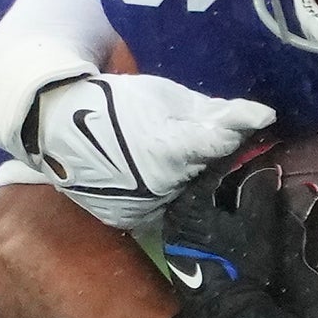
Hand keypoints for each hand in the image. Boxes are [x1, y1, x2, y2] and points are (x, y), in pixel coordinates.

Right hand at [26, 70, 273, 226]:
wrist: (55, 123)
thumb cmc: (116, 103)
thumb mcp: (166, 96)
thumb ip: (215, 112)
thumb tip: (262, 117)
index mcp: (166, 148)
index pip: (216, 147)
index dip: (239, 139)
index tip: (260, 129)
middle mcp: (155, 186)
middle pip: (203, 179)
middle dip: (214, 166)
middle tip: (214, 153)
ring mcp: (138, 208)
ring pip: (183, 201)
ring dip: (190, 187)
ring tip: (180, 167)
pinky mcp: (124, 220)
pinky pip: (158, 213)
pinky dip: (165, 200)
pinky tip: (160, 184)